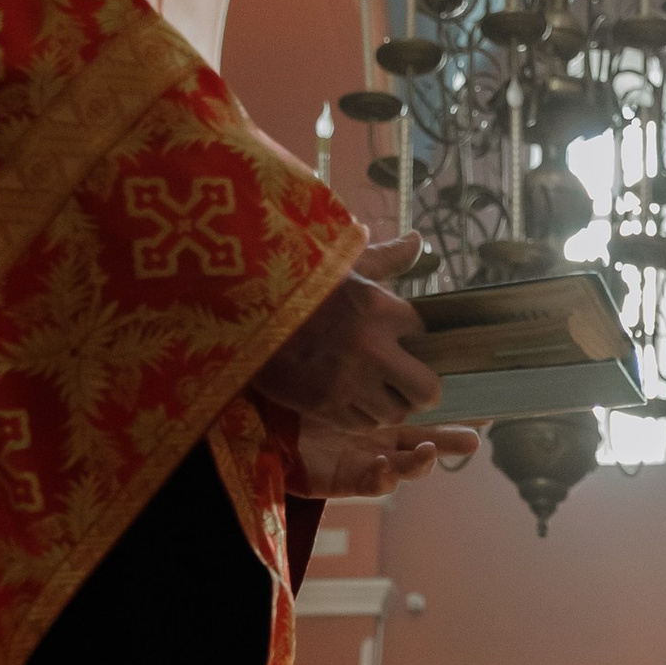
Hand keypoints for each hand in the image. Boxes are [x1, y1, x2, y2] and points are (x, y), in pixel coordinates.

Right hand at [253, 239, 479, 493]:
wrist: (238, 308)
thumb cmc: (292, 282)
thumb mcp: (339, 262)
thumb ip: (386, 257)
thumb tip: (419, 240)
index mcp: (379, 308)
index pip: (426, 335)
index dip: (417, 339)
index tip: (404, 338)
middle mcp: (371, 350)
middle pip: (427, 391)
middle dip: (421, 387)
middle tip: (406, 379)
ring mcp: (348, 382)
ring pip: (395, 413)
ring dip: (389, 404)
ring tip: (375, 388)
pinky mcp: (324, 406)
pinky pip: (363, 424)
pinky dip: (362, 415)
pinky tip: (350, 397)